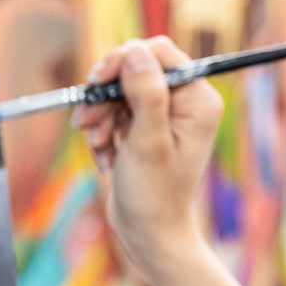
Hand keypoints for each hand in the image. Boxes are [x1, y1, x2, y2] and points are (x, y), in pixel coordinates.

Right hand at [72, 37, 223, 278]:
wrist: (148, 233)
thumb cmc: (154, 195)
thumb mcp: (148, 143)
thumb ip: (146, 95)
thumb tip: (136, 52)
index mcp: (198, 100)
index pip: (158, 53)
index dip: (124, 60)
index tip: (98, 81)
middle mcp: (185, 102)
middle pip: (134, 68)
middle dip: (106, 93)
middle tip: (87, 120)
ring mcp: (164, 114)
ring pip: (119, 89)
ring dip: (100, 114)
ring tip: (98, 144)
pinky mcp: (144, 126)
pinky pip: (114, 110)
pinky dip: (102, 129)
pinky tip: (104, 155)